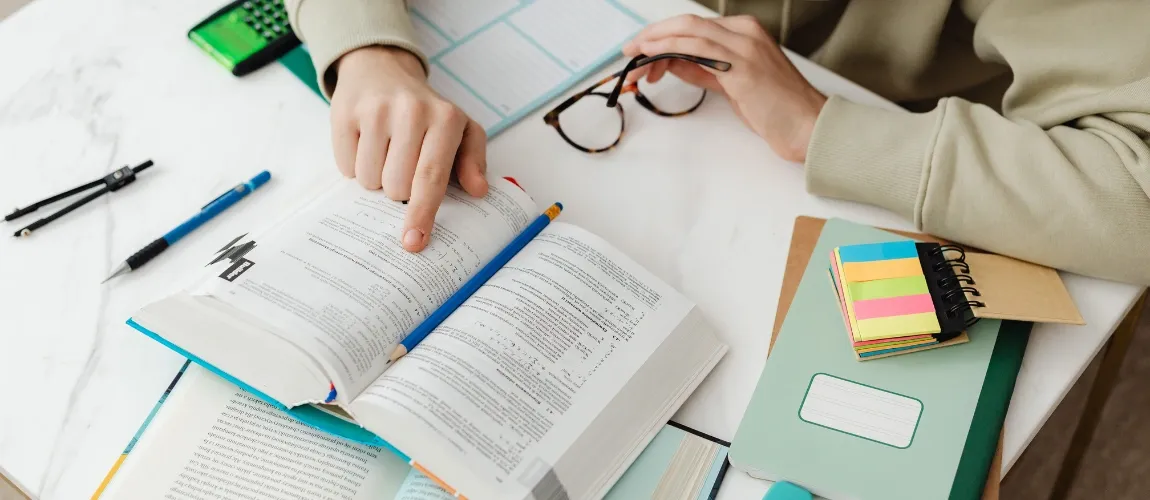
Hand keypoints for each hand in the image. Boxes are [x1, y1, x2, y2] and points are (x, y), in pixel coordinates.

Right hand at [330, 46, 487, 251]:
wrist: (382, 69)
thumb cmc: (426, 111)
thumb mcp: (460, 129)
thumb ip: (473, 161)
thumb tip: (478, 190)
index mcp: (445, 119)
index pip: (431, 177)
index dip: (422, 213)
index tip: (414, 241)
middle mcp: (411, 111)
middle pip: (396, 187)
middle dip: (399, 189)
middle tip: (403, 164)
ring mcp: (375, 110)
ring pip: (369, 180)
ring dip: (376, 178)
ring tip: (385, 151)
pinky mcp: (345, 113)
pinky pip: (346, 167)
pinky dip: (355, 165)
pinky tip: (366, 143)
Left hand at [623, 15, 826, 162]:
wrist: (807, 125)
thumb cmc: (775, 108)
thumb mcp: (732, 84)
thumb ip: (704, 69)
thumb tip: (673, 63)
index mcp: (746, 32)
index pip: (695, 26)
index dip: (664, 34)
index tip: (643, 48)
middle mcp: (745, 33)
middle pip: (687, 23)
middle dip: (653, 34)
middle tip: (630, 50)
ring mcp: (745, 46)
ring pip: (689, 31)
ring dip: (655, 42)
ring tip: (634, 57)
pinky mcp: (742, 66)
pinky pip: (697, 49)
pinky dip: (669, 48)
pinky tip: (652, 56)